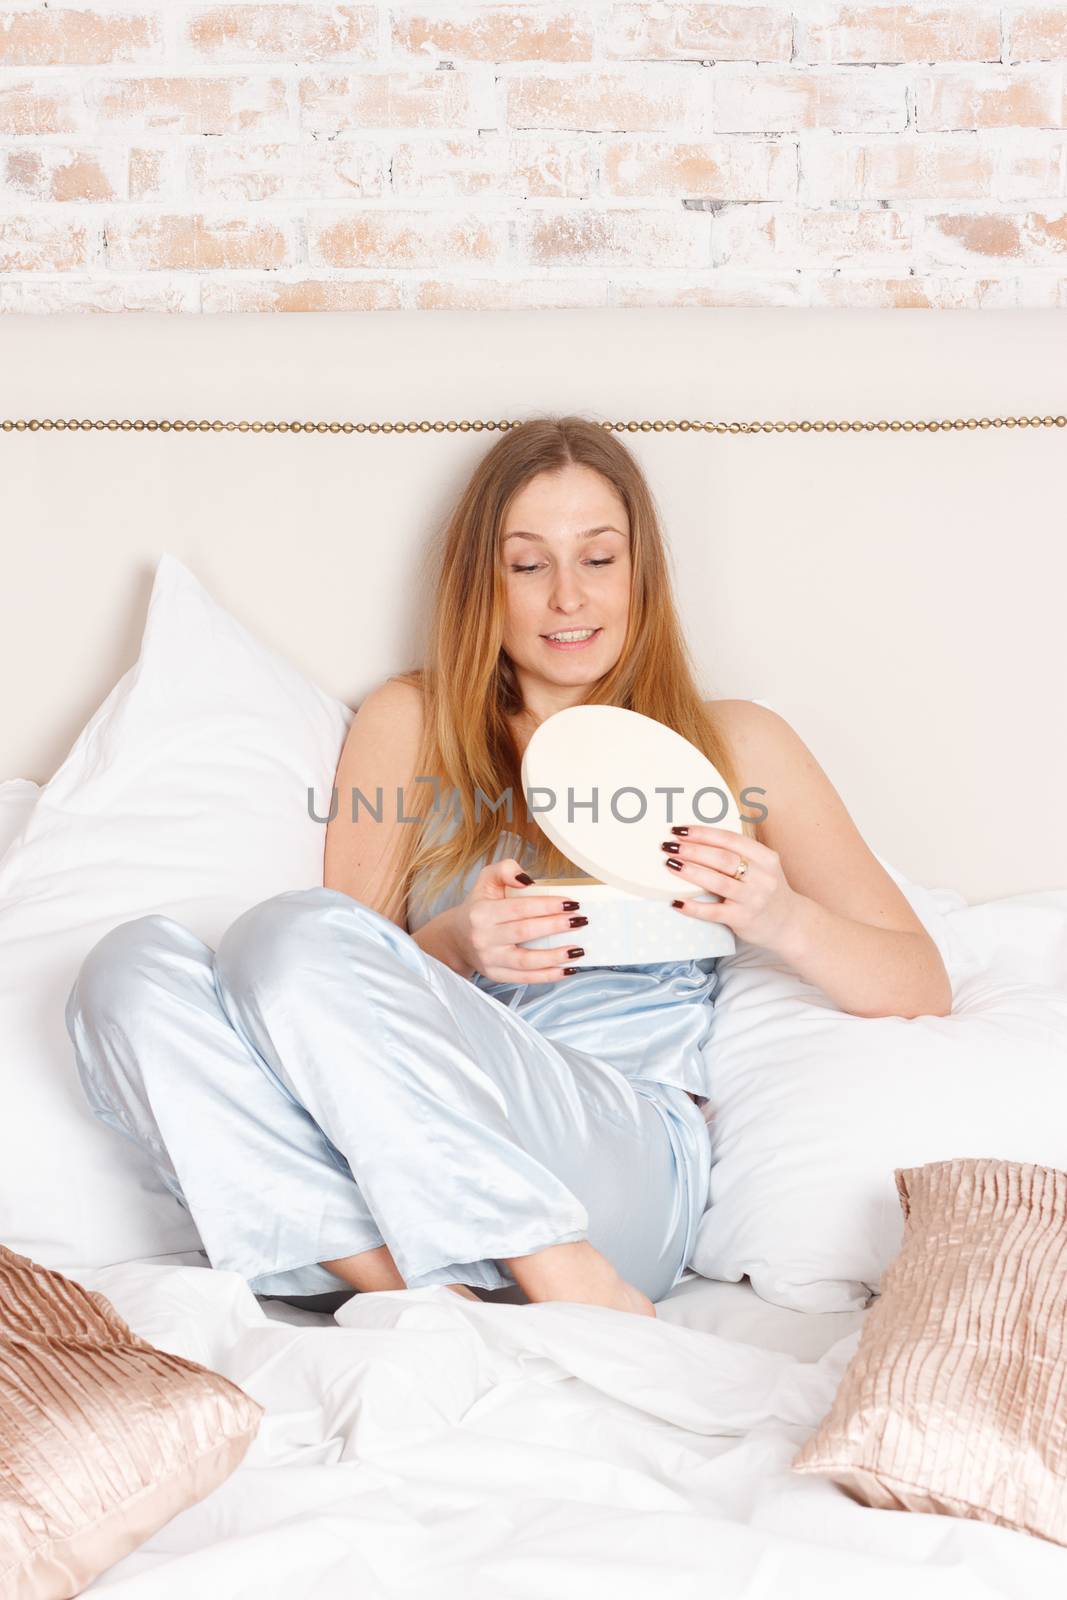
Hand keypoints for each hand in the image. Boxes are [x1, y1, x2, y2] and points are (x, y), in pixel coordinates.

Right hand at [455, 858, 589, 985]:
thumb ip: (505, 869)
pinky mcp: (496, 975)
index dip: (547, 905)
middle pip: (525, 932)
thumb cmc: (479, 907)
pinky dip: (548, 976)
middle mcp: (484, 937)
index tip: (571, 903)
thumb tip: (528, 879)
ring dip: (555, 956)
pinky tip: (567, 969)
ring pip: (526, 961)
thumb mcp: (486, 880)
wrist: (457, 938)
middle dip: (556, 926)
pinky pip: (525, 978)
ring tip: (578, 950)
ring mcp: (490, 960)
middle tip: (581, 920)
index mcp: (482, 913)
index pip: (519, 908)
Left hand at [662, 825, 801, 954]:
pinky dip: (693, 907)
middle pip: (722, 858)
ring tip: (670, 864)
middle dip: (692, 850)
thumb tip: (698, 838)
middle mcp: (762, 877)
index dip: (703, 833)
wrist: (789, 925)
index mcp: (765, 858)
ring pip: (717, 882)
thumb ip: (739, 853)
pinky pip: (713, 912)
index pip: (730, 839)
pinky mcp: (743, 919)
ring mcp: (753, 899)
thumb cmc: (766, 891)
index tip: (680, 829)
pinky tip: (676, 901)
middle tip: (669, 846)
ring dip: (690, 871)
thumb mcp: (763, 867)